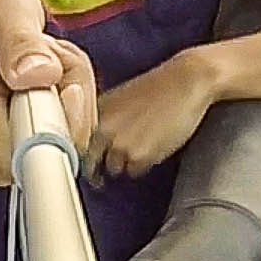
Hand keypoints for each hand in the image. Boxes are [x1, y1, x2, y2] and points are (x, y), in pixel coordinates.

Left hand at [87, 49, 223, 182]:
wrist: (185, 81)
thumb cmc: (157, 88)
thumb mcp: (119, 100)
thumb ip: (103, 121)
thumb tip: (92, 144)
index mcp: (94, 113)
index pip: (76, 146)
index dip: (82, 158)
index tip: (87, 166)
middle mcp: (101, 130)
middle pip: (90, 165)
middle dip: (97, 171)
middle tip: (100, 179)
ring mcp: (119, 145)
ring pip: (115, 169)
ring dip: (125, 164)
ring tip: (142, 145)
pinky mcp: (139, 157)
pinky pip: (136, 171)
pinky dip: (144, 164)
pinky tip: (155, 146)